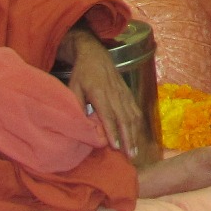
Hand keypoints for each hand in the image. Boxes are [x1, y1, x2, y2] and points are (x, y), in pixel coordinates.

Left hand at [64, 29, 143, 157]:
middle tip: (130, 155)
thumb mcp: (73, 87)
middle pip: (124, 119)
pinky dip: (137, 125)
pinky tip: (137, 135)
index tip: (116, 146)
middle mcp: (115, 94)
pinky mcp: (128, 93)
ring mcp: (124, 93)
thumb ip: (77, 105)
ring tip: (135, 151)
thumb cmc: (81, 73)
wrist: (95, 55)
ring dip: (134, 134)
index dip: (112, 131)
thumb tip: (80, 126)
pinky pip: (135, 110)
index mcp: (100, 93)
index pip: (108, 115)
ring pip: (132, 116)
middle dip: (128, 138)